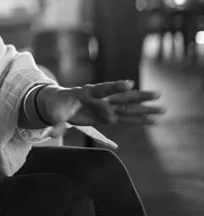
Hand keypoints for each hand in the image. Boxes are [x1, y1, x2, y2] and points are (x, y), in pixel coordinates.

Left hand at [38, 80, 164, 126]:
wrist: (56, 103)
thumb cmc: (54, 107)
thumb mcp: (54, 114)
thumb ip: (58, 122)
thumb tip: (54, 131)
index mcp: (85, 93)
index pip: (102, 90)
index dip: (115, 87)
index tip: (129, 84)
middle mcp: (99, 98)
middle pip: (121, 96)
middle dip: (138, 96)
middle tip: (156, 94)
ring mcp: (105, 107)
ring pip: (127, 107)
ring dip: (144, 108)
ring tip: (162, 108)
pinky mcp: (107, 116)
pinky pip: (125, 118)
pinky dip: (139, 120)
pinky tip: (154, 120)